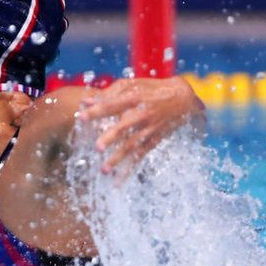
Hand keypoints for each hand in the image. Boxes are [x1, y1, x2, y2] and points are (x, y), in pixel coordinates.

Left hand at [78, 76, 204, 173]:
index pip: (112, 105)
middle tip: (97, 147)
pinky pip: (140, 156)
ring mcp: (148, 129)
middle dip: (110, 137)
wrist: (184, 98)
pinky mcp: (153, 140)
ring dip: (117, 159)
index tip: (81, 117)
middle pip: (124, 127)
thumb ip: (109, 93)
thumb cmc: (152, 89)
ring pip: (131, 146)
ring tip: (103, 170)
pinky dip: (129, 169)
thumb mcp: (132, 84)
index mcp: (134, 98)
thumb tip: (85, 102)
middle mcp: (141, 115)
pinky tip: (118, 181)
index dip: (97, 111)